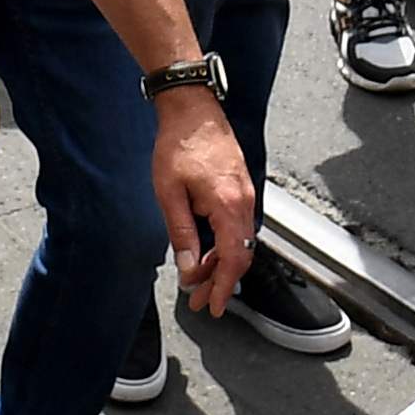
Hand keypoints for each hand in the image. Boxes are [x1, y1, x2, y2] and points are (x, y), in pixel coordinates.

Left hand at [151, 97, 256, 316]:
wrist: (192, 108)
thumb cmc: (179, 144)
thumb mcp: (170, 194)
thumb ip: (181, 233)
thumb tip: (187, 266)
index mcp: (229, 204)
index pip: (234, 258)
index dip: (223, 286)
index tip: (212, 305)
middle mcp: (244, 201)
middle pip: (240, 254)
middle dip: (219, 281)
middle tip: (198, 300)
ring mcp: (245, 193)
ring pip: (239, 241)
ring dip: (220, 263)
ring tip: (196, 278)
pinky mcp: (239, 187)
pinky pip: (236, 225)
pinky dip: (223, 244)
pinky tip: (205, 251)